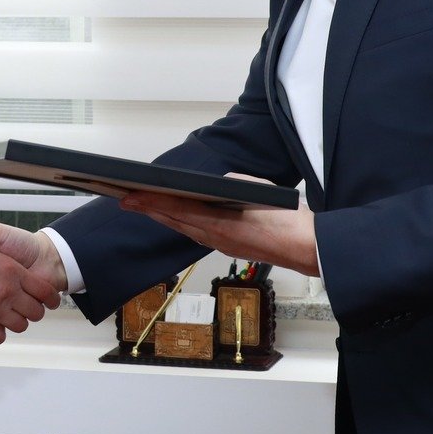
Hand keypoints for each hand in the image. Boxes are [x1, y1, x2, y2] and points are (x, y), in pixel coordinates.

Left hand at [118, 175, 318, 275]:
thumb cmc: (288, 219)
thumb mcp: (260, 191)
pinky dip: (181, 225)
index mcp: (221, 222)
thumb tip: (218, 185)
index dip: (151, 202)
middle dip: (148, 210)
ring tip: (144, 207)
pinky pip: (197, 235)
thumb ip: (234, 185)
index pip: (177, 209)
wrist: (306, 248)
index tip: (130, 196)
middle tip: (126, 200)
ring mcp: (221, 244)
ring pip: (183, 229)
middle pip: (174, 221)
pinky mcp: (228, 247)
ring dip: (162, 218)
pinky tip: (176, 220)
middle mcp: (216, 236)